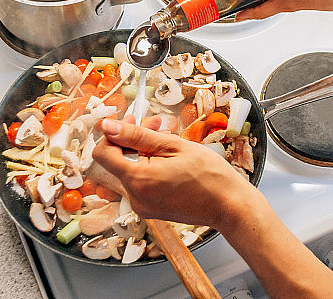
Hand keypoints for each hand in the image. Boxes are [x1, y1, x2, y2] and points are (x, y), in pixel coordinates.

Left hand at [92, 116, 255, 228]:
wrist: (228, 205)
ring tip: (165, 138)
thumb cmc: (209, 176)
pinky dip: (149, 167)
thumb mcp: (173, 146)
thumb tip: (108, 126)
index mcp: (138, 180)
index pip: (103, 154)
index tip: (127, 122)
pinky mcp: (151, 209)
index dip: (112, 134)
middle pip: (118, 161)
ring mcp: (142, 206)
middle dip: (132, 139)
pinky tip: (167, 158)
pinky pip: (141, 183)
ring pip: (130, 170)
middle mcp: (135, 197)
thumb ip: (137, 135)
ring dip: (142, 151)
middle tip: (154, 124)